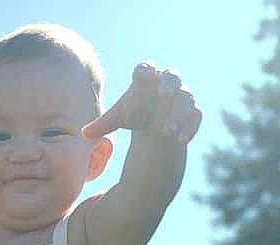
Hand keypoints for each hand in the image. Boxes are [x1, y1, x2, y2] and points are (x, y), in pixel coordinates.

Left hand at [82, 62, 201, 144]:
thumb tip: (84, 133)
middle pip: (172, 77)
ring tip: (167, 130)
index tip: (141, 77)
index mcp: (146, 80)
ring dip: (178, 113)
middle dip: (169, 84)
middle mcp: (166, 84)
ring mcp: (181, 98)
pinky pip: (195, 117)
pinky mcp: (191, 114)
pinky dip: (190, 127)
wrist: (154, 121)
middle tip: (164, 94)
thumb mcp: (118, 118)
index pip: (145, 70)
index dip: (144, 72)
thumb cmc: (134, 112)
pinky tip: (182, 141)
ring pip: (186, 99)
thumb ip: (103, 124)